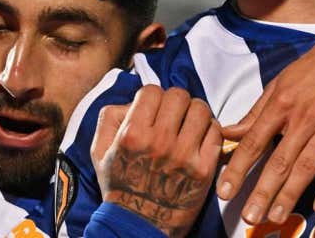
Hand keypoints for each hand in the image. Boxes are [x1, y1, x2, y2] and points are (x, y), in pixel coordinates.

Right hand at [91, 86, 221, 237]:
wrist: (138, 224)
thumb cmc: (119, 186)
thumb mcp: (99, 151)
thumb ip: (110, 117)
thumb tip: (133, 99)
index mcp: (132, 135)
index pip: (152, 91)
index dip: (153, 97)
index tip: (154, 108)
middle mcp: (159, 143)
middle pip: (179, 95)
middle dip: (175, 102)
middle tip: (174, 115)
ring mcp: (184, 156)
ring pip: (200, 109)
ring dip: (195, 113)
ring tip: (189, 124)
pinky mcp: (204, 170)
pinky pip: (216, 132)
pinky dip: (209, 130)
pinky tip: (199, 139)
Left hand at [218, 33, 314, 224]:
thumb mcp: (280, 82)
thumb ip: (255, 112)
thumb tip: (228, 133)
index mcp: (282, 104)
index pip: (254, 142)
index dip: (238, 170)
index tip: (224, 193)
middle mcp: (304, 117)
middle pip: (279, 160)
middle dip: (262, 191)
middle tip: (250, 218)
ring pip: (307, 165)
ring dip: (291, 193)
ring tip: (277, 216)